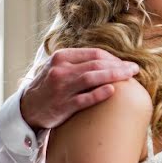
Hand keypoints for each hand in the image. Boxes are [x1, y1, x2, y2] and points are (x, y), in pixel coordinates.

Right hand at [20, 48, 139, 129]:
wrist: (27, 108)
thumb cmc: (49, 86)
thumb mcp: (59, 67)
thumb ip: (79, 62)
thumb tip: (111, 61)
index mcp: (61, 57)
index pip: (95, 54)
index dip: (114, 58)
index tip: (126, 64)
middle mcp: (60, 70)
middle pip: (96, 64)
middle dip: (119, 66)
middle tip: (135, 69)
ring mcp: (61, 88)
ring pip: (91, 78)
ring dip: (114, 76)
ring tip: (130, 77)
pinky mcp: (62, 106)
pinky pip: (84, 99)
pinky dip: (98, 94)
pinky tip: (112, 90)